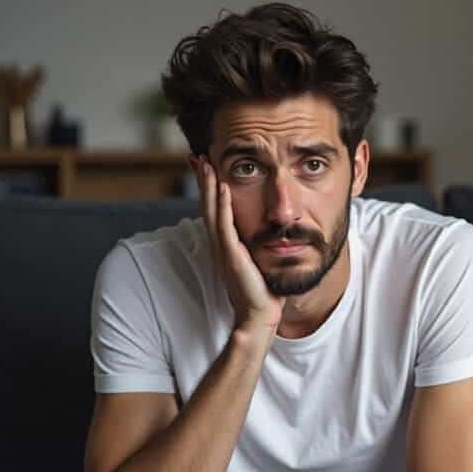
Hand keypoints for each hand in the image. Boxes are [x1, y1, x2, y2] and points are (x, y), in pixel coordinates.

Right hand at [197, 156, 284, 332]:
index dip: (211, 188)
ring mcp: (224, 249)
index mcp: (227, 244)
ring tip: (206, 163)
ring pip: (213, 211)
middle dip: (204, 180)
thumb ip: (259, 245)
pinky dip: (223, 206)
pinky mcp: (231, 256)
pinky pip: (225, 226)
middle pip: (209, 205)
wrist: (260, 315)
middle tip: (199, 156)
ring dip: (209, 186)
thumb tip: (273, 232)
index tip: (208, 166)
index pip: (216, 209)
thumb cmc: (263, 291)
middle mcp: (221, 244)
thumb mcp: (260, 261)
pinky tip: (223, 188)